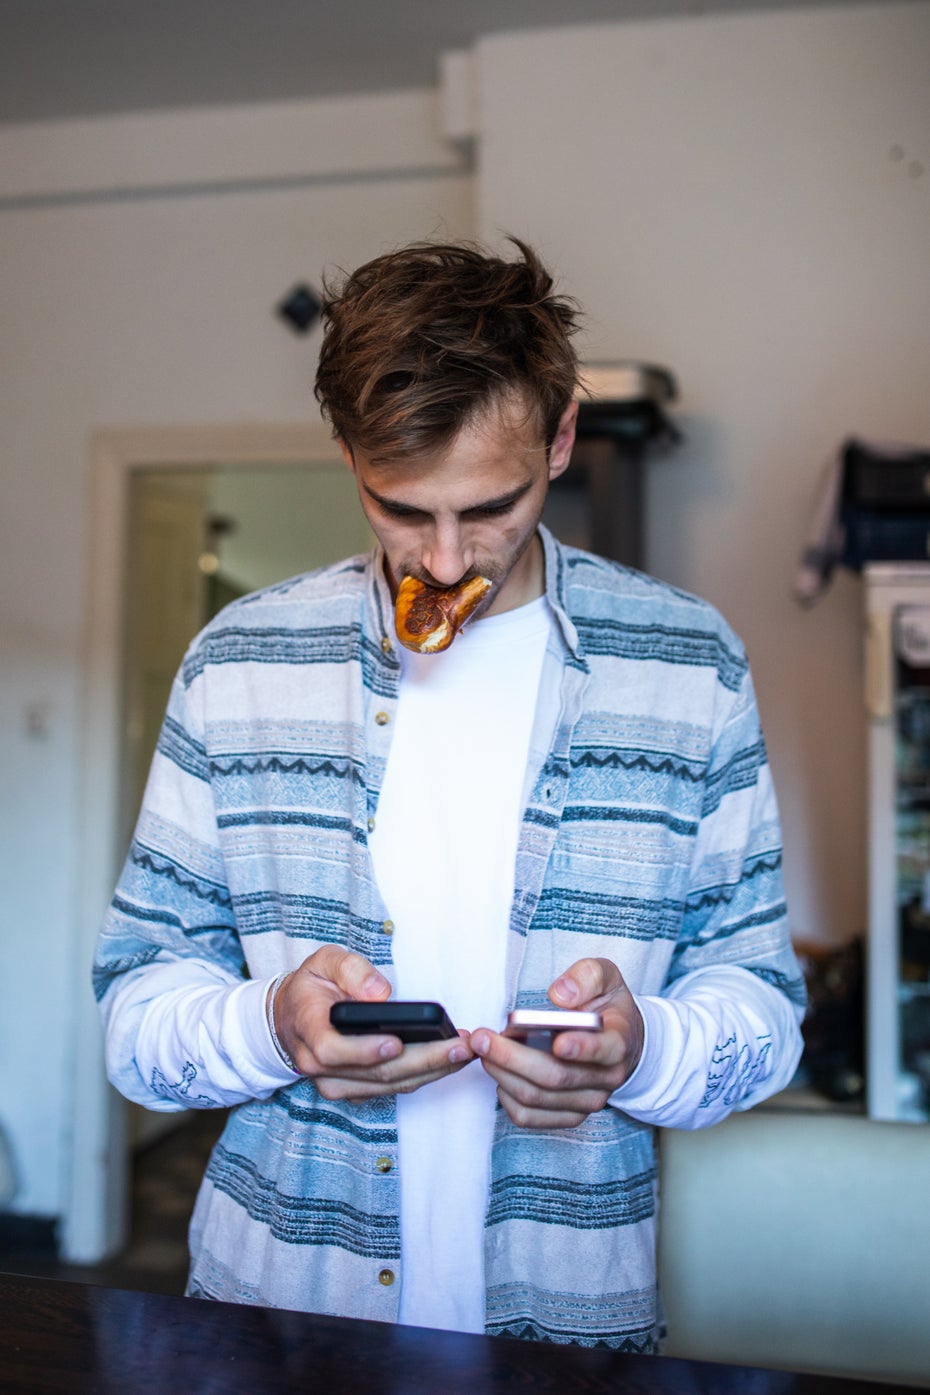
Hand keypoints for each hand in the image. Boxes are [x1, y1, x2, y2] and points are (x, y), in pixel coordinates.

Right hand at [271, 945, 473, 1100]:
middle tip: (459, 1046)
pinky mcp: (354, 1089)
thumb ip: (350, 970)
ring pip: (388, 1084)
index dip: (364, 1051)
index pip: (332, 1051)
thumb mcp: (324, 961)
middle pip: (374, 1073)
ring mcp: (336, 1083)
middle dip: (422, 1061)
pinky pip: (392, 1087)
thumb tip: (380, 993)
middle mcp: (318, 1066)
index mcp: (308, 1031)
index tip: (396, 1042)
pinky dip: (423, 1075)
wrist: (293, 1015)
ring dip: (431, 1071)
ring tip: (464, 1051)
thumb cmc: (313, 986)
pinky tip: (449, 1059)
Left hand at [469, 958, 643, 1128]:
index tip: (557, 1042)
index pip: (605, 1050)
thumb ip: (587, 976)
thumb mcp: (606, 977)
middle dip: (513, 1058)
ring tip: (482, 1049)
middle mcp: (607, 1078)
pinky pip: (529, 1116)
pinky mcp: (568, 1115)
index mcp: (619, 1041)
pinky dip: (506, 1096)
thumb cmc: (607, 1006)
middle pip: (556, 1077)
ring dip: (502, 1074)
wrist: (619, 1039)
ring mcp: (588, 1101)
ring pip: (537, 1098)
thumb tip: (560, 995)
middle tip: (482, 1038)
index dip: (582, 1048)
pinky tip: (499, 1072)